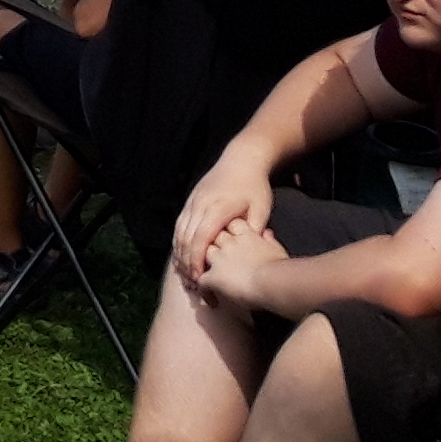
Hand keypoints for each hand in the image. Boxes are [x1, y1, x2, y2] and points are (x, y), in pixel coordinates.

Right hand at [169, 159, 273, 288]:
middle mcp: (201, 205)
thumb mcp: (262, 208)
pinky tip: (183, 256)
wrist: (242, 159)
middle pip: (185, 239)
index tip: (201, 279)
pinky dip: (178, 243)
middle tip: (192, 283)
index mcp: (218, 208)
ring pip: (178, 233)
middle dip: (186, 263)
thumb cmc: (255, 186)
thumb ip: (255, 231)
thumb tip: (249, 254)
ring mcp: (193, 202)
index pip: (201, 239)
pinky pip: (179, 226)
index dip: (198, 261)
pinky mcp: (190, 201)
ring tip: (186, 274)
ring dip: (180, 255)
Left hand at [191, 222, 292, 313]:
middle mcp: (230, 243)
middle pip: (213, 236)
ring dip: (204, 265)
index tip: (231, 240)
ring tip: (211, 280)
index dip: (229, 230)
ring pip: (201, 255)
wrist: (274, 283)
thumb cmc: (282, 270)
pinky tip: (213, 301)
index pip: (231, 223)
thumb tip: (267, 233)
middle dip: (213, 245)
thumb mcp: (278, 250)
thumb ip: (269, 240)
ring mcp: (219, 258)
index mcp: (247, 235)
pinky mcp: (213, 276)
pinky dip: (204, 291)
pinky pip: (200, 282)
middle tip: (218, 261)